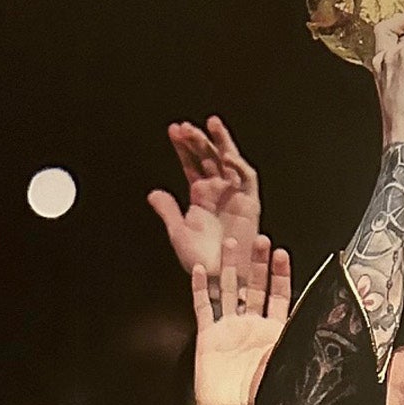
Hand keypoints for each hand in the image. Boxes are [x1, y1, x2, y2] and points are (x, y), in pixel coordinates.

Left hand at [147, 117, 260, 275]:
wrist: (220, 280)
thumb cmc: (202, 263)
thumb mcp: (178, 233)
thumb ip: (167, 211)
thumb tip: (153, 193)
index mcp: (201, 198)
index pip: (192, 164)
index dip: (184, 147)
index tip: (174, 131)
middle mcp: (218, 193)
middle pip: (209, 157)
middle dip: (198, 140)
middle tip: (186, 128)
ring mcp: (234, 196)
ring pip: (228, 161)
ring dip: (220, 142)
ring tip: (210, 125)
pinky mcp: (249, 204)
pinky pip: (246, 179)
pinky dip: (239, 165)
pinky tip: (226, 155)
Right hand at [190, 232, 292, 404]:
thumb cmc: (260, 399)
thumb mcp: (286, 367)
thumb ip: (296, 342)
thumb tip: (318, 319)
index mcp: (275, 334)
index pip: (280, 297)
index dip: (281, 275)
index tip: (281, 253)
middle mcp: (252, 327)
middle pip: (255, 287)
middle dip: (258, 263)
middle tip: (260, 239)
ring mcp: (229, 329)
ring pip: (229, 290)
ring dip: (230, 267)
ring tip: (231, 243)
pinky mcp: (207, 336)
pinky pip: (203, 307)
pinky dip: (199, 287)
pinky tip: (197, 267)